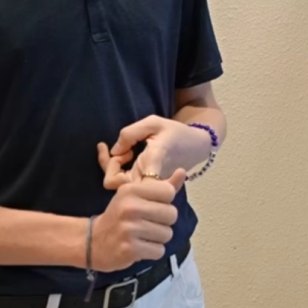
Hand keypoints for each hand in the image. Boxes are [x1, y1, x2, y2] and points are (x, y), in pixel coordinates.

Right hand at [88, 168, 186, 272]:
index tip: (151, 206)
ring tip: (143, 236)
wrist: (93, 241)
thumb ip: (162, 186)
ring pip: (167, 234)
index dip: (165, 202)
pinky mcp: (130, 249)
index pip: (169, 192)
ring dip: (158, 238)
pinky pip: (159, 251)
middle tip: (147, 224)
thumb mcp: (137, 195)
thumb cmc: (120, 215)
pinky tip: (140, 247)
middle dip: (163, 222)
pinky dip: (153, 252)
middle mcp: (130, 207)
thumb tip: (182, 171)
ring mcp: (129, 229)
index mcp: (132, 190)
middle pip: (172, 214)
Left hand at [97, 116, 212, 189]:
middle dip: (110, 166)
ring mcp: (146, 185)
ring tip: (125, 147)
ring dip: (114, 166)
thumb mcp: (154, 123)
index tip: (121, 151)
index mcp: (152, 165)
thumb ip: (130, 133)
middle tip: (119, 148)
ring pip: (119, 184)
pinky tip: (124, 152)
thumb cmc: (176, 133)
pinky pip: (126, 181)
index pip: (122, 183)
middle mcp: (148, 180)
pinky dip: (119, 167)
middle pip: (115, 185)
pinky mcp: (145, 184)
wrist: (197, 146)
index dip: (112, 169)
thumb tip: (114, 151)